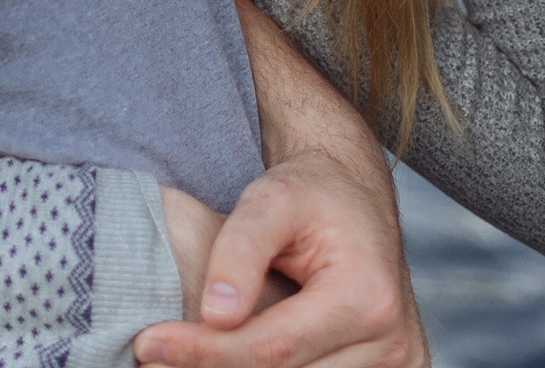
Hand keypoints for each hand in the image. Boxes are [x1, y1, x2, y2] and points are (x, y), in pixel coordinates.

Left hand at [140, 150, 426, 367]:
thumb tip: (217, 315)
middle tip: (154, 357)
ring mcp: (397, 366)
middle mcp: (393, 344)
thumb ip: (241, 251)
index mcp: (368, 298)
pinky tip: (229, 362)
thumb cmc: (310, 192)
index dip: (204, 353)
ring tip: (186, 359)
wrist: (356, 197)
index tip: (147, 343)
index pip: (272, 348)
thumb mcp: (270, 198)